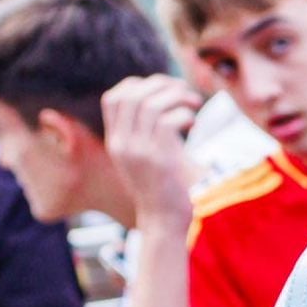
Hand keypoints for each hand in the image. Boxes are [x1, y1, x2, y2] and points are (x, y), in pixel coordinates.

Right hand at [101, 75, 204, 232]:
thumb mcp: (149, 157)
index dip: (137, 84)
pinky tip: (193, 121)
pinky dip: (182, 114)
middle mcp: (121, 144)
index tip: (162, 88)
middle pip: (130, 95)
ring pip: (149, 104)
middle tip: (183, 90)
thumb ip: (149, 132)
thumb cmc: (165, 189)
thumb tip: (166, 102)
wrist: (165, 222)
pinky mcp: (157, 160)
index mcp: (116, 142)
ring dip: (175, 96)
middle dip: (159, 84)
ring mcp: (137, 152)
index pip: (113, 98)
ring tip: (193, 102)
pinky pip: (166, 121)